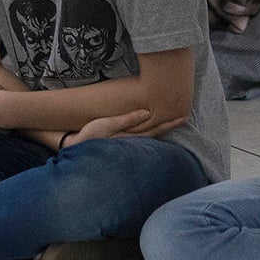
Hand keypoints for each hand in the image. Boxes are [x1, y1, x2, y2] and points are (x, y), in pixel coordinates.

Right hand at [62, 108, 184, 146]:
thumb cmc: (91, 135)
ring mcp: (128, 143)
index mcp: (133, 138)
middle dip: (169, 125)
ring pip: (150, 134)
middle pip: (156, 132)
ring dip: (161, 127)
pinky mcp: (121, 141)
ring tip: (172, 120)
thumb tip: (149, 113)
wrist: (76, 145)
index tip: (183, 116)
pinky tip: (152, 126)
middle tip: (184, 116)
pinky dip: (150, 129)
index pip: (156, 129)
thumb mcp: (109, 124)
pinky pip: (141, 135)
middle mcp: (133, 142)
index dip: (170, 123)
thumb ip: (129, 119)